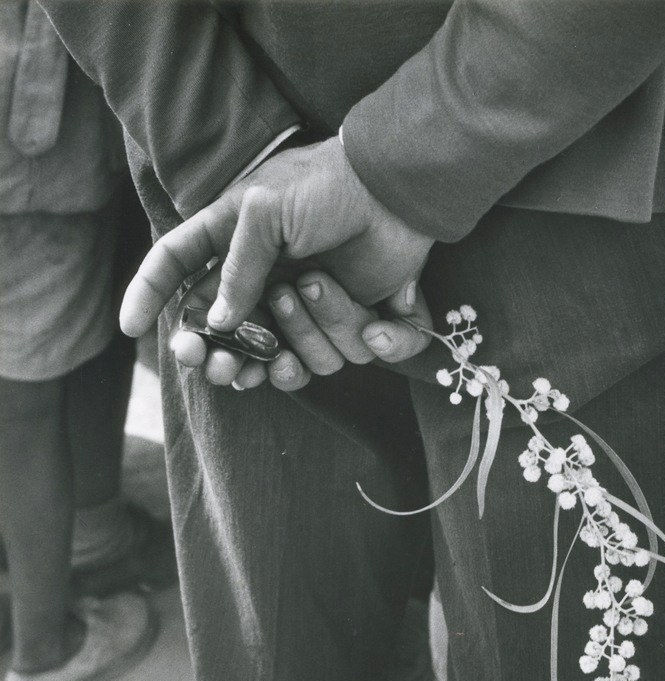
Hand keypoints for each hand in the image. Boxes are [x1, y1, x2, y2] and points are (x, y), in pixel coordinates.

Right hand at [120, 137, 433, 339]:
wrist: (395, 194)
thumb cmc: (327, 187)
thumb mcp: (268, 211)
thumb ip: (238, 266)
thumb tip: (219, 321)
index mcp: (227, 240)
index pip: (173, 267)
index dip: (147, 296)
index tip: (129, 328)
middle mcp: (258, 280)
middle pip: (222, 337)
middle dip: (220, 358)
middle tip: (220, 368)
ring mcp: (297, 306)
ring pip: (282, 355)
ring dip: (302, 332)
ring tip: (312, 286)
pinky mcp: (338, 324)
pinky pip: (334, 358)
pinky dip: (355, 340)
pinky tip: (375, 324)